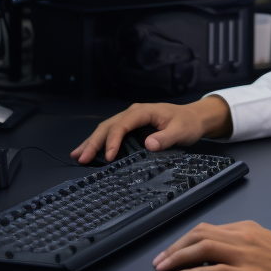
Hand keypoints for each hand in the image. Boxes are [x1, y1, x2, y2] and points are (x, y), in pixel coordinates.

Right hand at [70, 97, 231, 163]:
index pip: (123, 124)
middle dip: (94, 142)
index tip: (108, 157)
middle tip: (81, 158)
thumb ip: (165, 138)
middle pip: (109, 126)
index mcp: (143, 111)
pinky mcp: (130, 127)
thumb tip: (149, 144)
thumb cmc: (187, 123)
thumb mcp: (181, 131)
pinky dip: (98, 142)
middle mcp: (133, 113)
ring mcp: (130, 119)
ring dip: (91, 142)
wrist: (193, 118)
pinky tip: (88, 150)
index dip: (113, 140)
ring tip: (77, 155)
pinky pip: (111, 133)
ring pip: (106, 128)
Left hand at [152, 220, 270, 270]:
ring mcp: (246, 254)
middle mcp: (244, 236)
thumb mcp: (267, 249)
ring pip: (203, 248)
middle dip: (175, 246)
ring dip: (178, 257)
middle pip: (200, 233)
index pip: (207, 228)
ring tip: (163, 268)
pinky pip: (216, 270)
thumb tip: (221, 258)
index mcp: (248, 229)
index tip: (171, 251)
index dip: (184, 240)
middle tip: (159, 261)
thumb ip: (245, 247)